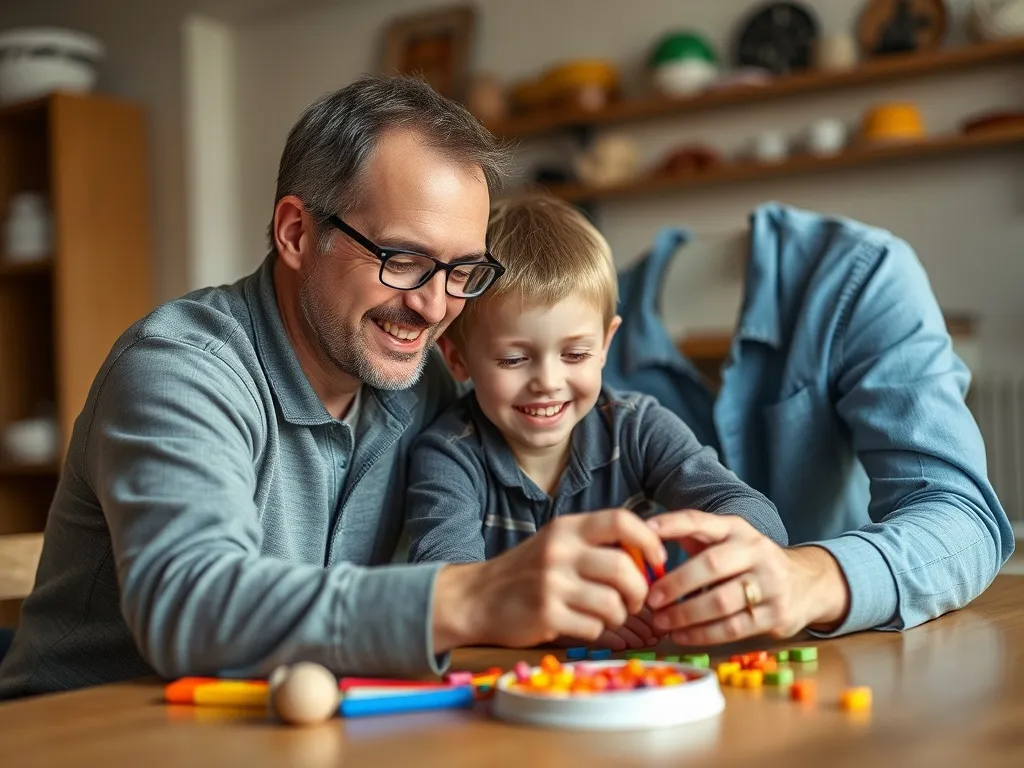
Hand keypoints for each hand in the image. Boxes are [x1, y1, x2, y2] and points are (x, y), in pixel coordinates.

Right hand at [431, 509, 666, 651]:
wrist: (477, 598)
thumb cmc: (527, 571)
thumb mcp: (557, 544)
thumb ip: (596, 544)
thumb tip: (649, 555)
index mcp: (566, 528)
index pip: (621, 520)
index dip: (649, 540)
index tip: (658, 560)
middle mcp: (559, 551)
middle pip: (624, 568)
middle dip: (640, 590)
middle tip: (636, 600)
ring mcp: (552, 584)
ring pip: (614, 603)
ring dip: (620, 615)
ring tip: (608, 614)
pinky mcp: (547, 615)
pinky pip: (595, 627)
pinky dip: (598, 630)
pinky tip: (584, 624)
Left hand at [644, 511, 849, 644]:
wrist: (807, 583)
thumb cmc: (749, 562)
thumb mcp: (727, 541)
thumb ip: (693, 538)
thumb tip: (645, 538)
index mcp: (737, 529)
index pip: (700, 521)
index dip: (672, 524)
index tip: (644, 531)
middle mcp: (756, 551)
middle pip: (711, 565)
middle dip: (676, 583)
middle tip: (650, 598)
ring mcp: (770, 583)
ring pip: (721, 601)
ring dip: (685, 615)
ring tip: (661, 622)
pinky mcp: (776, 614)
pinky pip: (732, 628)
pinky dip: (702, 634)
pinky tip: (681, 636)